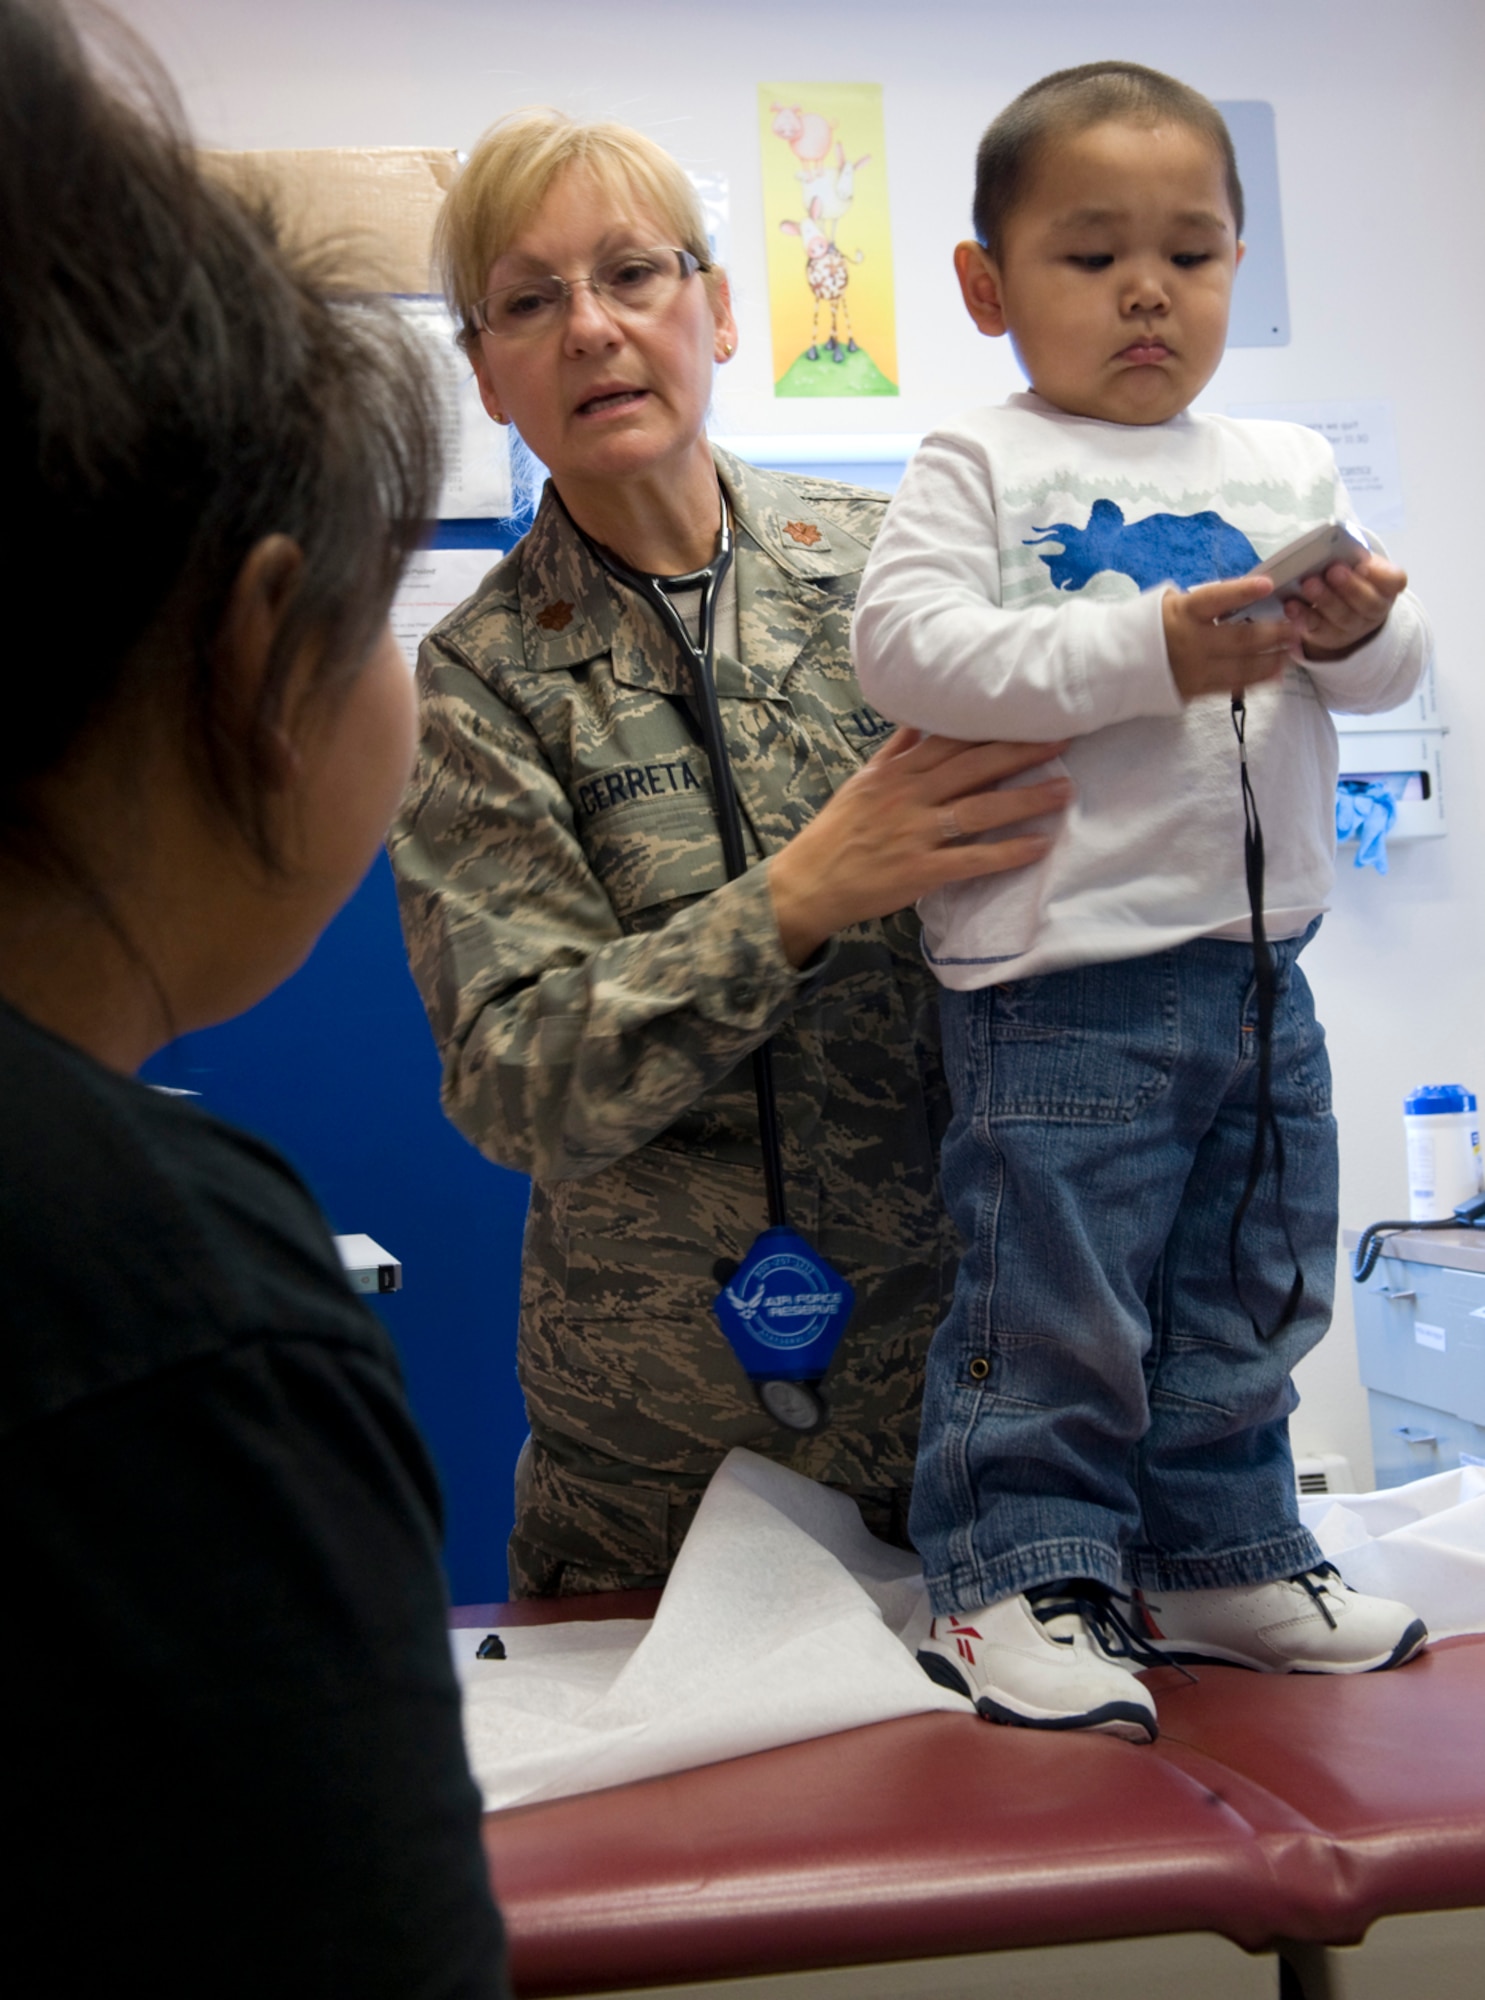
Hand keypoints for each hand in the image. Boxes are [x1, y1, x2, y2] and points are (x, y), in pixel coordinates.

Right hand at [767, 729, 1071, 967]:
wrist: (808, 883)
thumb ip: (894, 753)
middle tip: (1064, 740)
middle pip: (973, 768)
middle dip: (1020, 753)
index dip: (992, 727)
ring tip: (1064, 790)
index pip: (952, 740)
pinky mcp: (920, 871)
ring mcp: (915, 834)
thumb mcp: (860, 782)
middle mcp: (908, 796)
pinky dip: (1006, 853)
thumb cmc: (836, 833)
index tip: (1029, 714)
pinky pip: (972, 859)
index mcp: (896, 772)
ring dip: (1025, 800)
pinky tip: (1038, 846)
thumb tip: (916, 721)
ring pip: (979, 810)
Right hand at [1161, 575, 1296, 701]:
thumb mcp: (1168, 604)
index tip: (1269, 584)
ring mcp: (1195, 669)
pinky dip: (1257, 679)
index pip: (1216, 599)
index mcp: (1183, 613)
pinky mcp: (1196, 690)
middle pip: (1241, 639)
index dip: (1243, 591)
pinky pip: (1232, 685)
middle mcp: (1191, 642)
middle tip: (1297, 626)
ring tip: (1293, 650)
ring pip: (1242, 667)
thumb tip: (1241, 596)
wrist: (1119, 663)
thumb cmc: (1149, 626)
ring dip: (1272, 659)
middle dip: (1274, 633)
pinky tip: (1276, 673)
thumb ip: (1202, 602)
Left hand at [1289, 553, 1407, 658]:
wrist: (1343, 609)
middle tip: (1332, 571)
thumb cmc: (1350, 577)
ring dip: (1325, 600)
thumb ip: (1351, 557)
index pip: (1395, 581)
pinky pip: (1317, 629)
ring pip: (1342, 618)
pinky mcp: (1328, 636)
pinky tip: (1291, 606)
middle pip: (1368, 603)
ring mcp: (1352, 627)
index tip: (1364, 565)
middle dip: (1350, 587)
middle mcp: (1374, 609)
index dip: (1382, 575)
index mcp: (1386, 587)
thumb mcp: (1357, 564)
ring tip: (1309, 585)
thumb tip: (1331, 546)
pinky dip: (1303, 617)